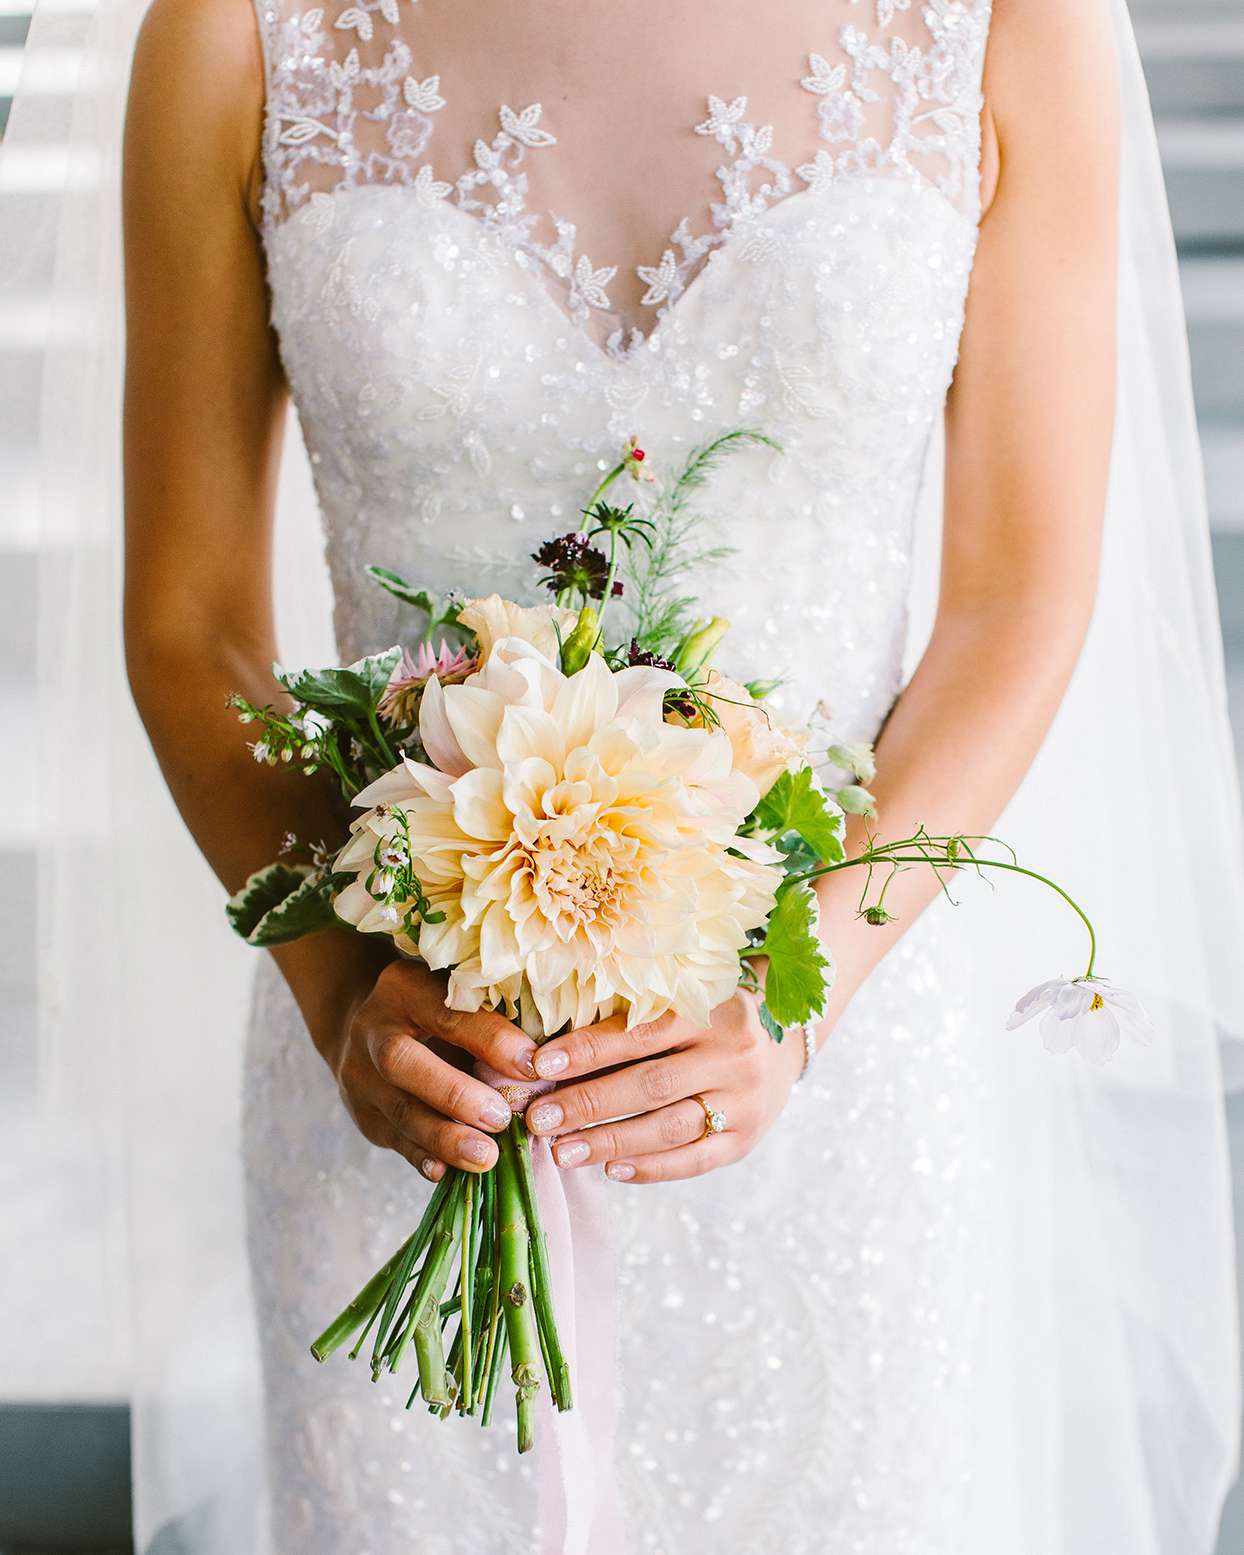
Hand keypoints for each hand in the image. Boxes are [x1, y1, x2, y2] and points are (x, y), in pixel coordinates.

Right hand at [327, 960, 537, 1181]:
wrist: (375, 1028)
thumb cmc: (440, 1010)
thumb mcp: (459, 998)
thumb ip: (493, 1018)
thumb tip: (550, 1056)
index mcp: (405, 987)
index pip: (448, 1012)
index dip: (490, 1039)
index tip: (533, 1066)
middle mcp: (374, 1029)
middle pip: (403, 1061)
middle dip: (455, 1094)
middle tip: (502, 1118)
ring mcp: (361, 1075)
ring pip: (398, 1109)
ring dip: (444, 1137)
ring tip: (486, 1157)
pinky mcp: (364, 1114)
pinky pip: (393, 1139)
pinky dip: (423, 1156)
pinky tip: (447, 1171)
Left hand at [522, 992, 805, 1182]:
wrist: (779, 1046)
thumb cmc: (709, 1018)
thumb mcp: (683, 1001)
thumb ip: (632, 1017)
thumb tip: (554, 1051)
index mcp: (713, 1009)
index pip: (641, 1033)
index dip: (588, 1050)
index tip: (540, 1065)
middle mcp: (734, 1056)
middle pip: (652, 1085)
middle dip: (589, 1104)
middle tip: (539, 1118)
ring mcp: (744, 1102)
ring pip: (669, 1128)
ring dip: (610, 1141)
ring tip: (562, 1151)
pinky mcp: (746, 1140)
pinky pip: (694, 1161)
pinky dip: (650, 1168)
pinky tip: (611, 1169)